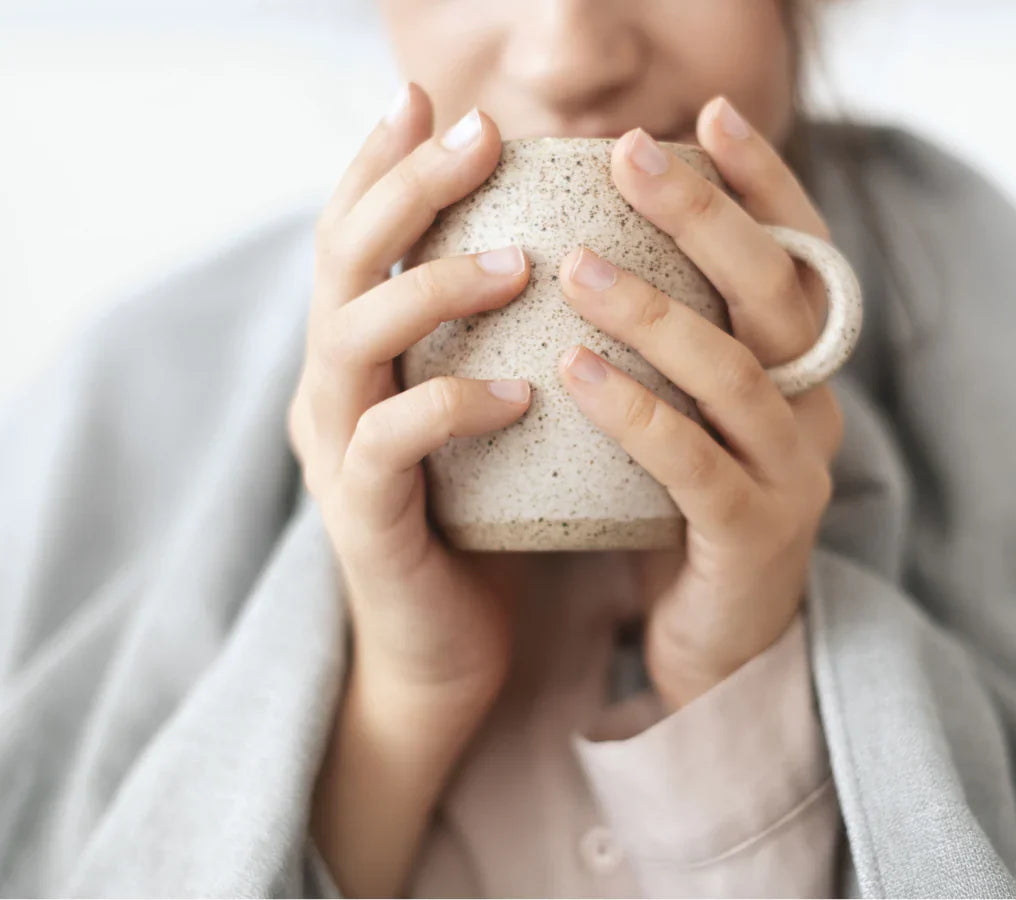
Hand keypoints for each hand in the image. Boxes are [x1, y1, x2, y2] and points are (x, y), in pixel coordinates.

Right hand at [288, 84, 535, 895]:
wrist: (446, 650)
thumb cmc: (482, 518)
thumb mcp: (485, 410)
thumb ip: (496, 338)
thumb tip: (573, 251)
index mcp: (360, 353)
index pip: (355, 233)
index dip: (381, 161)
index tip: (429, 97)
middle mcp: (333, 388)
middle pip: (341, 259)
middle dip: (403, 187)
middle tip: (475, 133)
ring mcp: (338, 452)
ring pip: (352, 338)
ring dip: (431, 287)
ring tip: (516, 261)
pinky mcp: (364, 518)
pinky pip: (392, 445)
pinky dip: (451, 405)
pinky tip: (518, 392)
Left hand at [555, 96, 843, 711]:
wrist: (710, 640)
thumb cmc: (679, 508)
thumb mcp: (684, 409)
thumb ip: (665, 337)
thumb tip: (586, 234)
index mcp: (797, 366)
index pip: (795, 254)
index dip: (761, 183)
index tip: (705, 115)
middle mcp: (812, 407)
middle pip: (775, 293)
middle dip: (709, 215)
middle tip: (633, 154)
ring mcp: (794, 474)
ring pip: (737, 374)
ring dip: (658, 312)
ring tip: (578, 266)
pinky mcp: (755, 537)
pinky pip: (695, 467)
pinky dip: (637, 415)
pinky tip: (576, 371)